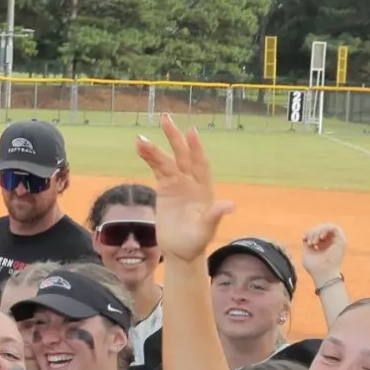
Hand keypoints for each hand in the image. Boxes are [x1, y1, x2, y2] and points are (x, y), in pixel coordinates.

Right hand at [133, 115, 235, 262]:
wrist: (180, 251)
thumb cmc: (196, 242)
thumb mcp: (206, 231)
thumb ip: (215, 216)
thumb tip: (230, 205)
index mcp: (204, 189)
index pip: (201, 164)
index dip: (196, 148)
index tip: (191, 132)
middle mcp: (191, 182)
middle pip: (182, 155)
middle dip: (174, 138)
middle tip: (166, 118)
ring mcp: (177, 184)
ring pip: (166, 161)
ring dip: (154, 149)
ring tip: (140, 138)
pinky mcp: (164, 189)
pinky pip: (156, 170)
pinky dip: (149, 159)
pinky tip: (139, 148)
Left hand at [301, 224, 346, 278]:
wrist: (322, 274)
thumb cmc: (314, 267)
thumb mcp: (307, 251)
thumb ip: (307, 242)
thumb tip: (305, 235)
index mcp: (325, 245)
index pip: (318, 232)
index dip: (310, 232)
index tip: (304, 239)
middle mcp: (332, 242)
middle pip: (322, 228)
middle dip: (313, 232)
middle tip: (309, 242)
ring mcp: (337, 241)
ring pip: (327, 227)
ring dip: (318, 231)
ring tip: (314, 242)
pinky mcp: (341, 240)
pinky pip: (333, 228)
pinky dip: (325, 230)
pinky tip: (320, 238)